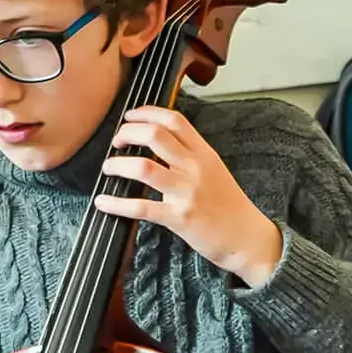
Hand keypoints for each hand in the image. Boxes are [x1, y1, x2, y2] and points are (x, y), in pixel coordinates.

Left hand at [93, 106, 284, 288]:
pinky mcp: (179, 218)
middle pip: (155, 135)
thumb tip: (160, 144)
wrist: (247, 239)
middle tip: (117, 141)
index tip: (130, 116)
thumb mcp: (215, 171)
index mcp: (204, 154)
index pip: (174, 120)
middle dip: (128, 133)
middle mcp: (195, 168)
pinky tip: (103, 202)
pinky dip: (117, 204)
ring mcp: (187, 193)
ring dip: (118, 165)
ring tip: (109, 168)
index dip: (147, 113)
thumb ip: (191, 156)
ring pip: (144, 167)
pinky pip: (141, 207)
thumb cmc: (230, 207)